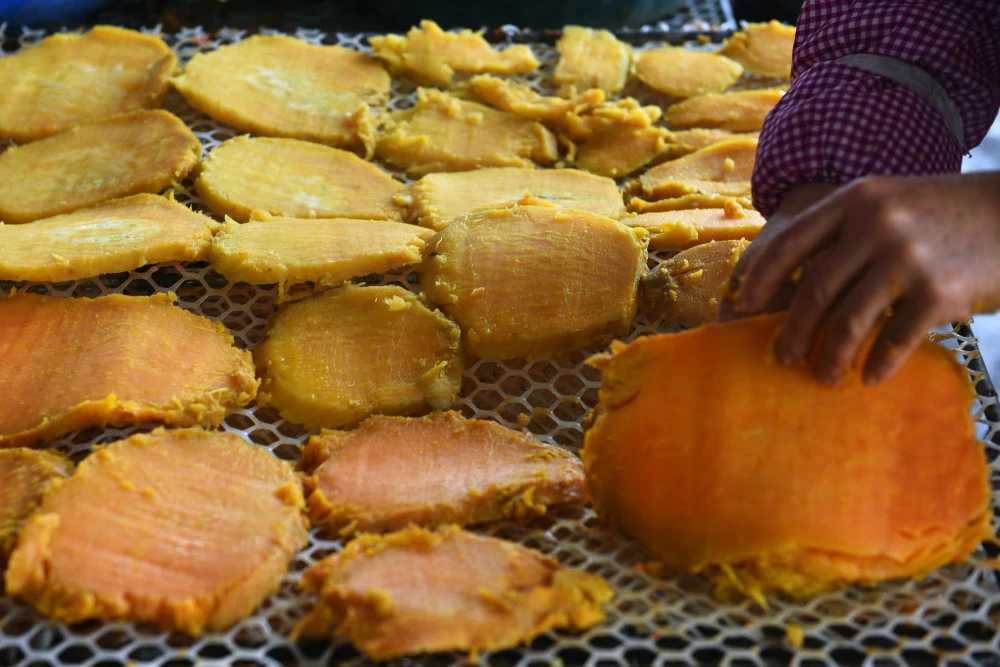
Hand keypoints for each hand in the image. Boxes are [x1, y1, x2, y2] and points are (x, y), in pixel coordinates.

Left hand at [722, 173, 999, 384]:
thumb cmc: (943, 215)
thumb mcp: (890, 203)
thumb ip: (845, 232)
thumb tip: (793, 284)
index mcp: (855, 201)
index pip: (791, 241)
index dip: (762, 277)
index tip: (745, 306)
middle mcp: (876, 225)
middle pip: (814, 289)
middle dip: (793, 330)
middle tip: (781, 356)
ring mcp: (907, 259)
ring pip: (848, 321)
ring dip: (829, 357)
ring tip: (823, 376)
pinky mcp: (939, 292)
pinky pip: (894, 340)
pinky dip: (877, 364)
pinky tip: (870, 378)